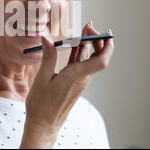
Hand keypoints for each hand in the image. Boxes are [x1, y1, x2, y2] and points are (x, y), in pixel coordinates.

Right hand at [20, 22, 113, 147]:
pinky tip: (74, 45)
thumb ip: (48, 57)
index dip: (107, 45)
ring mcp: (79, 80)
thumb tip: (47, 38)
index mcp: (76, 76)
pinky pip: (81, 64)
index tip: (103, 32)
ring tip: (82, 31)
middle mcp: (82, 78)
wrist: (44, 124)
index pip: (101, 61)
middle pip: (99, 56)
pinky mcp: (74, 81)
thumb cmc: (42, 105)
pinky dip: (80, 52)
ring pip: (90, 59)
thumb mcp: (41, 79)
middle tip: (88, 26)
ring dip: (88, 44)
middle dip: (97, 39)